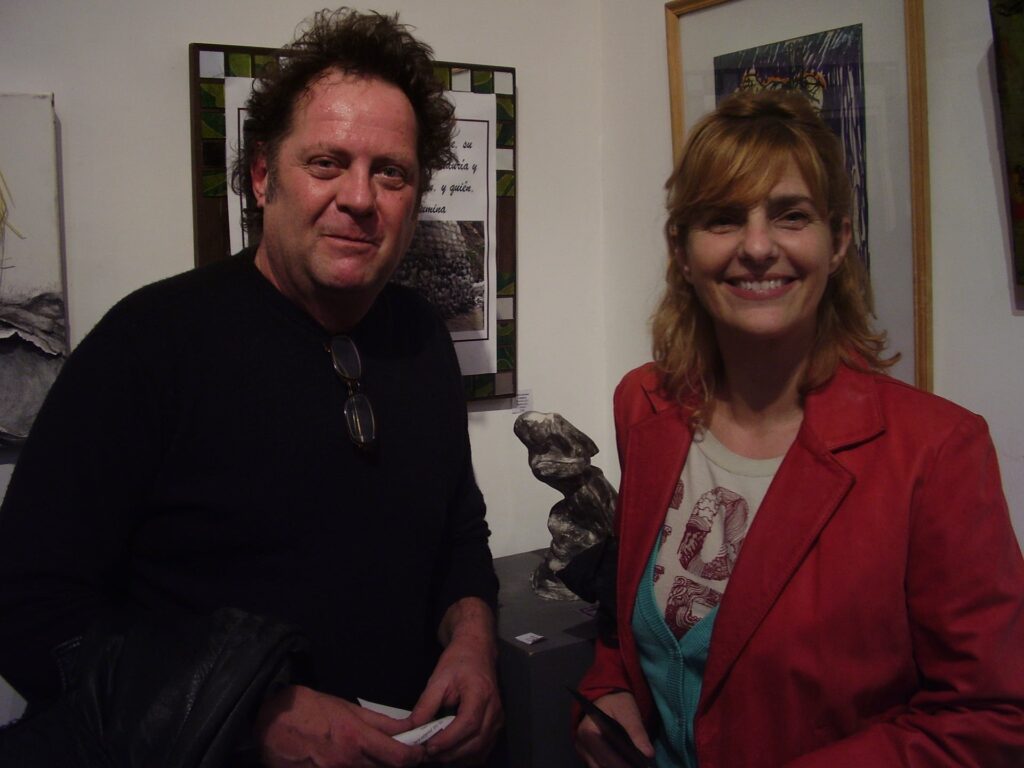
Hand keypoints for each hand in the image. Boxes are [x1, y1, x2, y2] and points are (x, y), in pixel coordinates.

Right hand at [257, 684, 425, 766]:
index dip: (414, 757)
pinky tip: (350, 763)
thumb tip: (405, 727)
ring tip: (371, 757)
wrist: (271, 720)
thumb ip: (380, 721)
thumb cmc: (309, 708)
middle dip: (396, 764)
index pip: (398, 757)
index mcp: (356, 738)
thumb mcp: (348, 707)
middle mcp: (346, 762)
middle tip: (397, 755)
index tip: (418, 753)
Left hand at [410, 598, 502, 764]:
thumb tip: (412, 728)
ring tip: (436, 754)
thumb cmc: (460, 661)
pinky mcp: (495, 726)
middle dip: (450, 753)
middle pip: (476, 741)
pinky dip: (466, 757)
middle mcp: (494, 709)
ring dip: (457, 757)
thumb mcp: (438, 678)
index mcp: (480, 692)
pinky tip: (450, 753)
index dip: (449, 738)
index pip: (468, 722)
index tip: (429, 745)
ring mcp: (497, 719)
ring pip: (480, 750)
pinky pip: (483, 749)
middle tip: (427, 754)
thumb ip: (426, 705)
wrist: (477, 652)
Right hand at [575, 691, 653, 767]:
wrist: (606, 699)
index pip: (604, 756)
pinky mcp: (589, 757)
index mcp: (588, 732)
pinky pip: (601, 766)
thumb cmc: (616, 703)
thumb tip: (648, 753)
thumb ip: (637, 731)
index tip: (637, 767)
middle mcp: (582, 745)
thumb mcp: (628, 711)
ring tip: (634, 765)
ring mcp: (584, 752)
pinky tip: (628, 764)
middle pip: (601, 766)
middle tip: (639, 766)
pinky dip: (614, 766)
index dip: (621, 765)